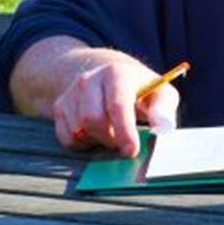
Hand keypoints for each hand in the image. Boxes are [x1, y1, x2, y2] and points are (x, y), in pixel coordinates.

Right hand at [48, 55, 180, 156]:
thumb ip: (163, 110)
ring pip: (77, 129)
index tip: (131, 151)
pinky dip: (82, 143)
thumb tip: (161, 126)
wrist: (112, 79)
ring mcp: (71, 92)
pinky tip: (95, 134)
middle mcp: (89, 79)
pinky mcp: (60, 106)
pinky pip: (66, 137)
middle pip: (93, 120)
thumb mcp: (161, 95)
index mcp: (116, 73)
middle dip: (109, 138)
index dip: (124, 132)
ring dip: (97, 140)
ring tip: (111, 132)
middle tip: (123, 142)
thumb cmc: (142, 91)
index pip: (117, 105)